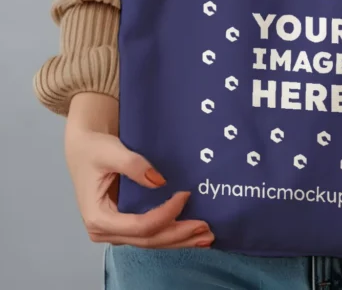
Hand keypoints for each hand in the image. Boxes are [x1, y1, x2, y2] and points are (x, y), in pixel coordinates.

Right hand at [65, 93, 213, 248]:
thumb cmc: (94, 149)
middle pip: (148, 240)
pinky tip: (192, 235)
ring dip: (179, 240)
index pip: (140, 225)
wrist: (85, 148)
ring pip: (152, 242)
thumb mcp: (111, 151)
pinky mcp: (126, 225)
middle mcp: (106, 231)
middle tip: (206, 228)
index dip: (166, 214)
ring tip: (207, 237)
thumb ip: (133, 165)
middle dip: (178, 235)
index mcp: (98, 217)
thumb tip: (159, 181)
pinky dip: (172, 235)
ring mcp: (117, 230)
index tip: (185, 195)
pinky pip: (151, 234)